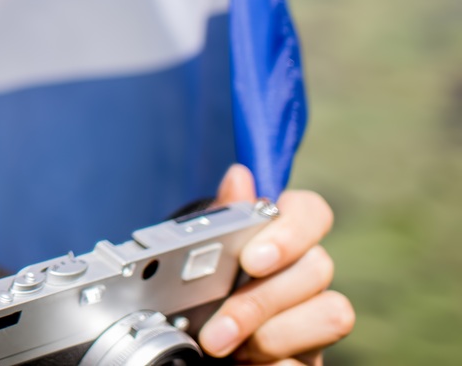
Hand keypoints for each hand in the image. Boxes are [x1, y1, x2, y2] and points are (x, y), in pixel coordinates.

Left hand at [197, 165, 353, 363]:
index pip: (311, 212)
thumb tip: (239, 177)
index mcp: (280, 237)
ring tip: (227, 348)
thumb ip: (221, 218)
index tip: (252, 259)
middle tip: (216, 327)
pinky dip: (280, 365)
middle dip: (260, 301)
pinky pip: (313, 361)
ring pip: (332, 314)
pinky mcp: (311, 356)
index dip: (291, 231)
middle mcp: (306, 275)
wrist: (192, 339)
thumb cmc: (198, 288)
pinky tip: (248, 365)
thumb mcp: (197, 251)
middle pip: (317, 268)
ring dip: (272, 336)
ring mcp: (315, 318)